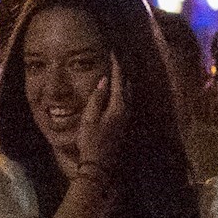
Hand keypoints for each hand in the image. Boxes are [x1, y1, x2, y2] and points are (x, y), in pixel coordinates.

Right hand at [76, 54, 128, 175]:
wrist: (98, 165)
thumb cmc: (90, 141)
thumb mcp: (89, 118)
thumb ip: (97, 97)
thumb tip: (104, 80)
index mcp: (117, 107)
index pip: (118, 80)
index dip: (116, 65)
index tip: (113, 52)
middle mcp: (125, 111)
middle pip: (126, 85)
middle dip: (122, 71)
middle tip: (117, 59)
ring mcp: (126, 119)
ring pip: (128, 94)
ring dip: (123, 82)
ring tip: (118, 72)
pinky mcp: (123, 125)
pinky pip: (125, 102)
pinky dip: (122, 92)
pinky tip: (117, 93)